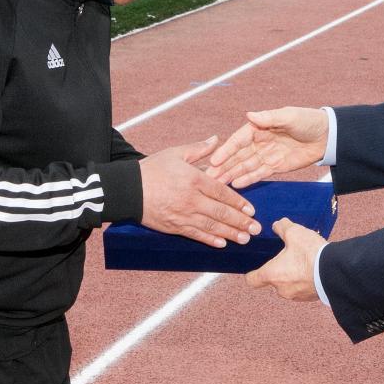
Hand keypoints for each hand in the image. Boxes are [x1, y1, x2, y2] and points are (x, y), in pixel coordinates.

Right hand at [140, 136, 260, 247]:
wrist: (127, 190)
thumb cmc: (151, 169)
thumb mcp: (175, 153)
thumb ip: (198, 149)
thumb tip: (216, 139)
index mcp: (194, 179)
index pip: (222, 192)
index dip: (239, 202)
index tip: (252, 209)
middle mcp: (191, 199)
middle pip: (221, 212)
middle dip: (241, 221)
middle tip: (256, 228)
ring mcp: (183, 215)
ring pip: (212, 226)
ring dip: (231, 233)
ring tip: (246, 239)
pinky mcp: (174, 226)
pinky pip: (196, 235)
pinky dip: (210, 240)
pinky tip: (222, 244)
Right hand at [207, 107, 328, 187]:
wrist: (327, 136)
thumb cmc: (308, 121)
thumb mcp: (289, 116)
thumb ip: (269, 118)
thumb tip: (249, 114)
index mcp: (258, 127)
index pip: (238, 140)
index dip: (226, 151)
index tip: (214, 160)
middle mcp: (258, 141)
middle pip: (237, 156)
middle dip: (223, 166)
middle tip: (208, 177)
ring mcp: (265, 155)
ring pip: (244, 167)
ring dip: (231, 174)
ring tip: (217, 184)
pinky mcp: (274, 167)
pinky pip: (258, 174)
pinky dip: (247, 179)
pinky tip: (236, 185)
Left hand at [246, 218, 322, 300]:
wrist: (334, 271)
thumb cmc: (310, 254)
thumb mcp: (294, 233)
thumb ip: (282, 228)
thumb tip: (277, 225)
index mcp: (272, 274)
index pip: (252, 280)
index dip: (251, 274)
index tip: (254, 269)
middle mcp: (281, 289)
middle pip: (273, 281)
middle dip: (279, 270)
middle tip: (288, 257)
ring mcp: (297, 295)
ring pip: (289, 285)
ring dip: (293, 276)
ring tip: (304, 261)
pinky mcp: (310, 298)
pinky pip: (303, 289)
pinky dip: (305, 280)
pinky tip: (313, 269)